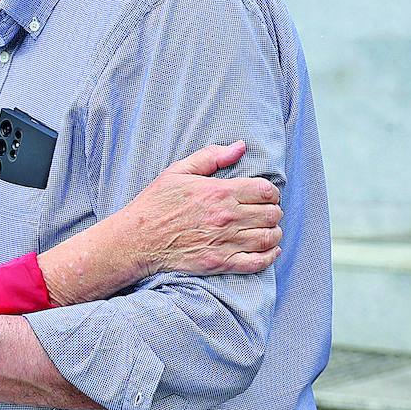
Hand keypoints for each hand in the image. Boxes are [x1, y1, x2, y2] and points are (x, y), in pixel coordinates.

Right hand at [128, 140, 281, 276]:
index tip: (264, 195)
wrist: (137, 239)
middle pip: (272, 214)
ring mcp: (225, 241)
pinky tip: (269, 250)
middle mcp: (226, 217)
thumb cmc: (155, 204)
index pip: (266, 190)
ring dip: (273, 233)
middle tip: (265, 212)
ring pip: (268, 237)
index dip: (271, 192)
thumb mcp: (177, 171)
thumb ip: (211, 156)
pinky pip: (258, 262)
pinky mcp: (221, 263)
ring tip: (266, 229)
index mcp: (219, 192)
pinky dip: (269, 256)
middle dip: (273, 211)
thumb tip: (240, 147)